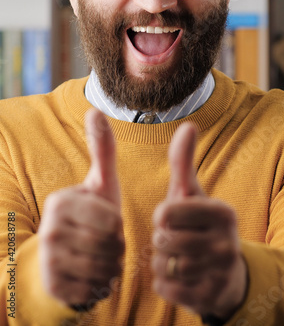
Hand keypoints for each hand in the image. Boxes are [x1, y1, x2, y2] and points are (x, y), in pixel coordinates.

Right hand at [39, 109, 123, 306]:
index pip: (112, 222)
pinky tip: (93, 272)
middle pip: (109, 246)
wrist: (67, 253)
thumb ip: (102, 148)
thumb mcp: (100, 182)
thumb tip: (95, 108)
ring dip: (111, 265)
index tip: (109, 222)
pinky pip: (94, 290)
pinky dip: (101, 283)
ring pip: (104, 269)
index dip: (119, 225)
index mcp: (60, 202)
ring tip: (102, 255)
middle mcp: (49, 231)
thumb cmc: (92, 214)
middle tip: (108, 241)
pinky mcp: (53, 286)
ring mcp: (48, 261)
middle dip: (117, 246)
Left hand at [152, 123, 246, 320]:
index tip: (172, 218)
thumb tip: (188, 124)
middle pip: (163, 240)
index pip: (166, 213)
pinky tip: (179, 275)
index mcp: (222, 212)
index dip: (162, 217)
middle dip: (161, 240)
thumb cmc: (200, 223)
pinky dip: (165, 282)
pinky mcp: (209, 297)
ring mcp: (220, 272)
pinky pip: (166, 289)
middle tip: (175, 239)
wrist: (225, 272)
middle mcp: (227, 241)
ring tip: (177, 256)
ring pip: (163, 265)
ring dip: (162, 261)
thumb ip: (184, 161)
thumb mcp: (192, 192)